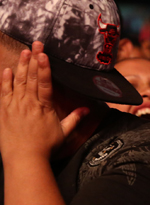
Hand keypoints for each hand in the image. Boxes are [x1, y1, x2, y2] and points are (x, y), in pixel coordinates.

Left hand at [0, 42, 87, 159]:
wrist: (24, 159)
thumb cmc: (45, 148)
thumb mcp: (64, 133)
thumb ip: (75, 119)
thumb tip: (87, 109)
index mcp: (44, 107)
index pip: (45, 83)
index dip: (44, 67)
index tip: (44, 54)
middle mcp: (29, 104)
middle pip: (31, 77)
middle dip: (33, 59)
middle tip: (35, 44)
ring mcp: (15, 106)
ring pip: (18, 81)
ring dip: (21, 65)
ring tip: (24, 52)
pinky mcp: (4, 112)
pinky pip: (4, 92)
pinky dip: (5, 80)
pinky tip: (7, 70)